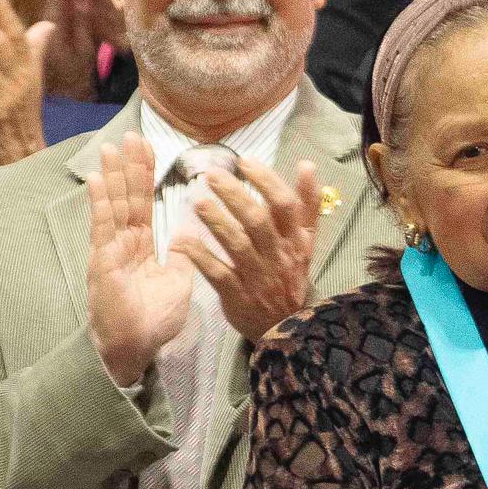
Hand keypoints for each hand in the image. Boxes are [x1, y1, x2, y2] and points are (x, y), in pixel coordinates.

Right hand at [85, 133, 195, 386]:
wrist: (134, 347)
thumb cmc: (154, 320)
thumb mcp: (179, 283)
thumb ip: (184, 257)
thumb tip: (192, 235)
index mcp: (144, 246)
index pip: (145, 203)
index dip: (147, 177)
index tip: (149, 149)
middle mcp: (125, 242)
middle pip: (128, 196)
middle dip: (130, 166)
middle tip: (131, 135)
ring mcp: (111, 249)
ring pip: (114, 204)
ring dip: (113, 175)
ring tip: (112, 146)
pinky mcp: (103, 260)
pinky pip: (102, 226)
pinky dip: (99, 202)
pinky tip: (96, 178)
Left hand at [170, 157, 320, 343]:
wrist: (287, 327)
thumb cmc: (290, 274)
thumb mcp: (305, 240)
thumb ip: (307, 204)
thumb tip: (307, 165)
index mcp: (296, 239)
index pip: (286, 205)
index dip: (267, 181)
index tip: (244, 161)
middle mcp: (279, 255)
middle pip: (258, 221)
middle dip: (235, 195)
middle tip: (211, 175)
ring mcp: (258, 276)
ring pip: (238, 245)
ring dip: (217, 222)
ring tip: (197, 202)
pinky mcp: (238, 295)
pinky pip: (218, 274)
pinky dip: (199, 257)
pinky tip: (180, 241)